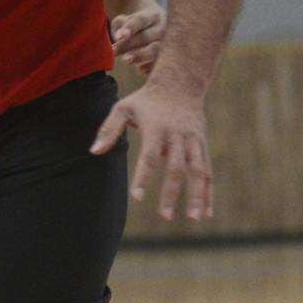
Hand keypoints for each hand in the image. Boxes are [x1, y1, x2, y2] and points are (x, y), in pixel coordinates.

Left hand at [90, 83, 212, 221]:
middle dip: (172, 193)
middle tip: (164, 217)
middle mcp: (178, 136)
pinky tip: (207, 212)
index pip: (150, 157)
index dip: (144, 177)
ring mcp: (194, 141)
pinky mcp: (203, 145)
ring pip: (199, 171)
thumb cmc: (146, 99)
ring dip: (198, 196)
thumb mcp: (122, 107)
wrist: (180, 83)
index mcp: (157, 129)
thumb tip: (94, 152)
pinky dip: (209, 191)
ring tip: (195, 219)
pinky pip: (208, 170)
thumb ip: (108, 130)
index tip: (137, 198)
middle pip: (177, 168)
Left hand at [112, 5, 165, 76]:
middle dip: (129, 45)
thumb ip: (120, 25)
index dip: (130, 28)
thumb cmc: (133, 24)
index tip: (119, 36)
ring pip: (155, 50)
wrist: (152, 27)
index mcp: (152, 15)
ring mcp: (165, 43)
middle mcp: (162, 29)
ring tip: (125, 60)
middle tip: (114, 51)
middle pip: (146, 36)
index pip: (141, 20)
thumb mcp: (124, 19)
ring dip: (140, 56)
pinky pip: (159, 62)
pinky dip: (150, 67)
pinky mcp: (165, 57)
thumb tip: (120, 37)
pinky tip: (140, 70)